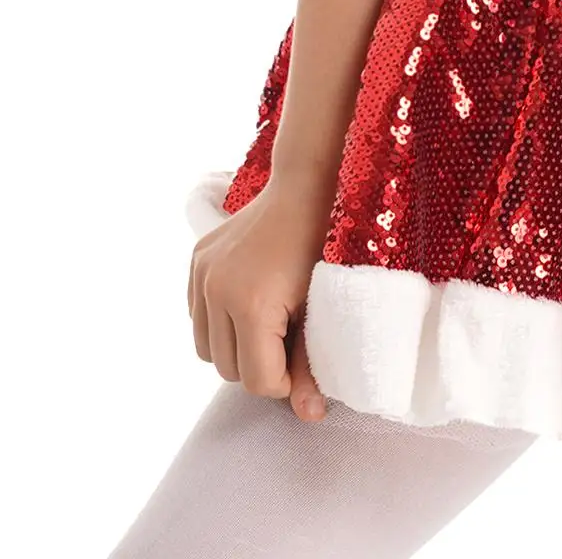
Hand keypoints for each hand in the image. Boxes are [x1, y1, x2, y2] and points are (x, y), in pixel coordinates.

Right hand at [187, 181, 329, 422]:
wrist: (304, 187)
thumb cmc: (322, 247)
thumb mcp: (320, 308)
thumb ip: (310, 366)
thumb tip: (310, 418)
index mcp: (250, 304)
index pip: (255, 380)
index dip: (282, 382)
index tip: (301, 362)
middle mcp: (216, 291)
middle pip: (229, 369)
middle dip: (259, 365)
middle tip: (288, 339)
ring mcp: (202, 275)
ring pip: (208, 350)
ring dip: (235, 348)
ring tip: (268, 324)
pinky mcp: (195, 261)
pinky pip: (198, 318)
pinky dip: (218, 323)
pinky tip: (246, 305)